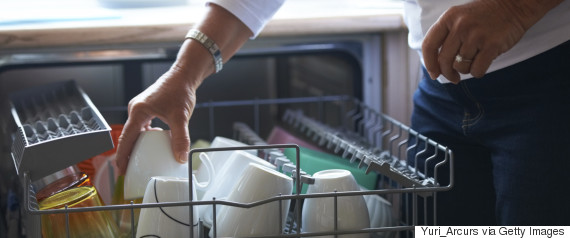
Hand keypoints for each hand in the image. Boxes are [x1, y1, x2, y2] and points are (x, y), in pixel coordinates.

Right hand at [115, 65, 196, 174]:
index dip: (122, 157)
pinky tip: (152, 144)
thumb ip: (181, 138)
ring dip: (136, 146)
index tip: (121, 171)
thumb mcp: (181, 117)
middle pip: (127, 137)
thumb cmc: (179, 90)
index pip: (126, 139)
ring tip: (138, 161)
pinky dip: (144, 137)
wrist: (184, 76)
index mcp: (138, 111)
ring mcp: (140, 109)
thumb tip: (181, 157)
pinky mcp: (147, 109)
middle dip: (127, 154)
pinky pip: (141, 127)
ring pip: (134, 132)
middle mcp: (135, 109)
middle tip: (129, 170)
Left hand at [422, 0, 561, 82]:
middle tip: (454, 78)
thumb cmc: (484, 17)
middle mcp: (460, 26)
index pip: (429, 45)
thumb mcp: (460, 18)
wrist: (514, 6)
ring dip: (466, 69)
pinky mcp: (491, 45)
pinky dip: (478, 72)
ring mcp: (476, 35)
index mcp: (448, 18)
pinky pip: (476, 70)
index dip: (429, 63)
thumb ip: (446, 37)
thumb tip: (436, 67)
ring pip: (460, 66)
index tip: (434, 74)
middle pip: (444, 60)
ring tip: (474, 60)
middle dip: (447, 74)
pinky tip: (483, 63)